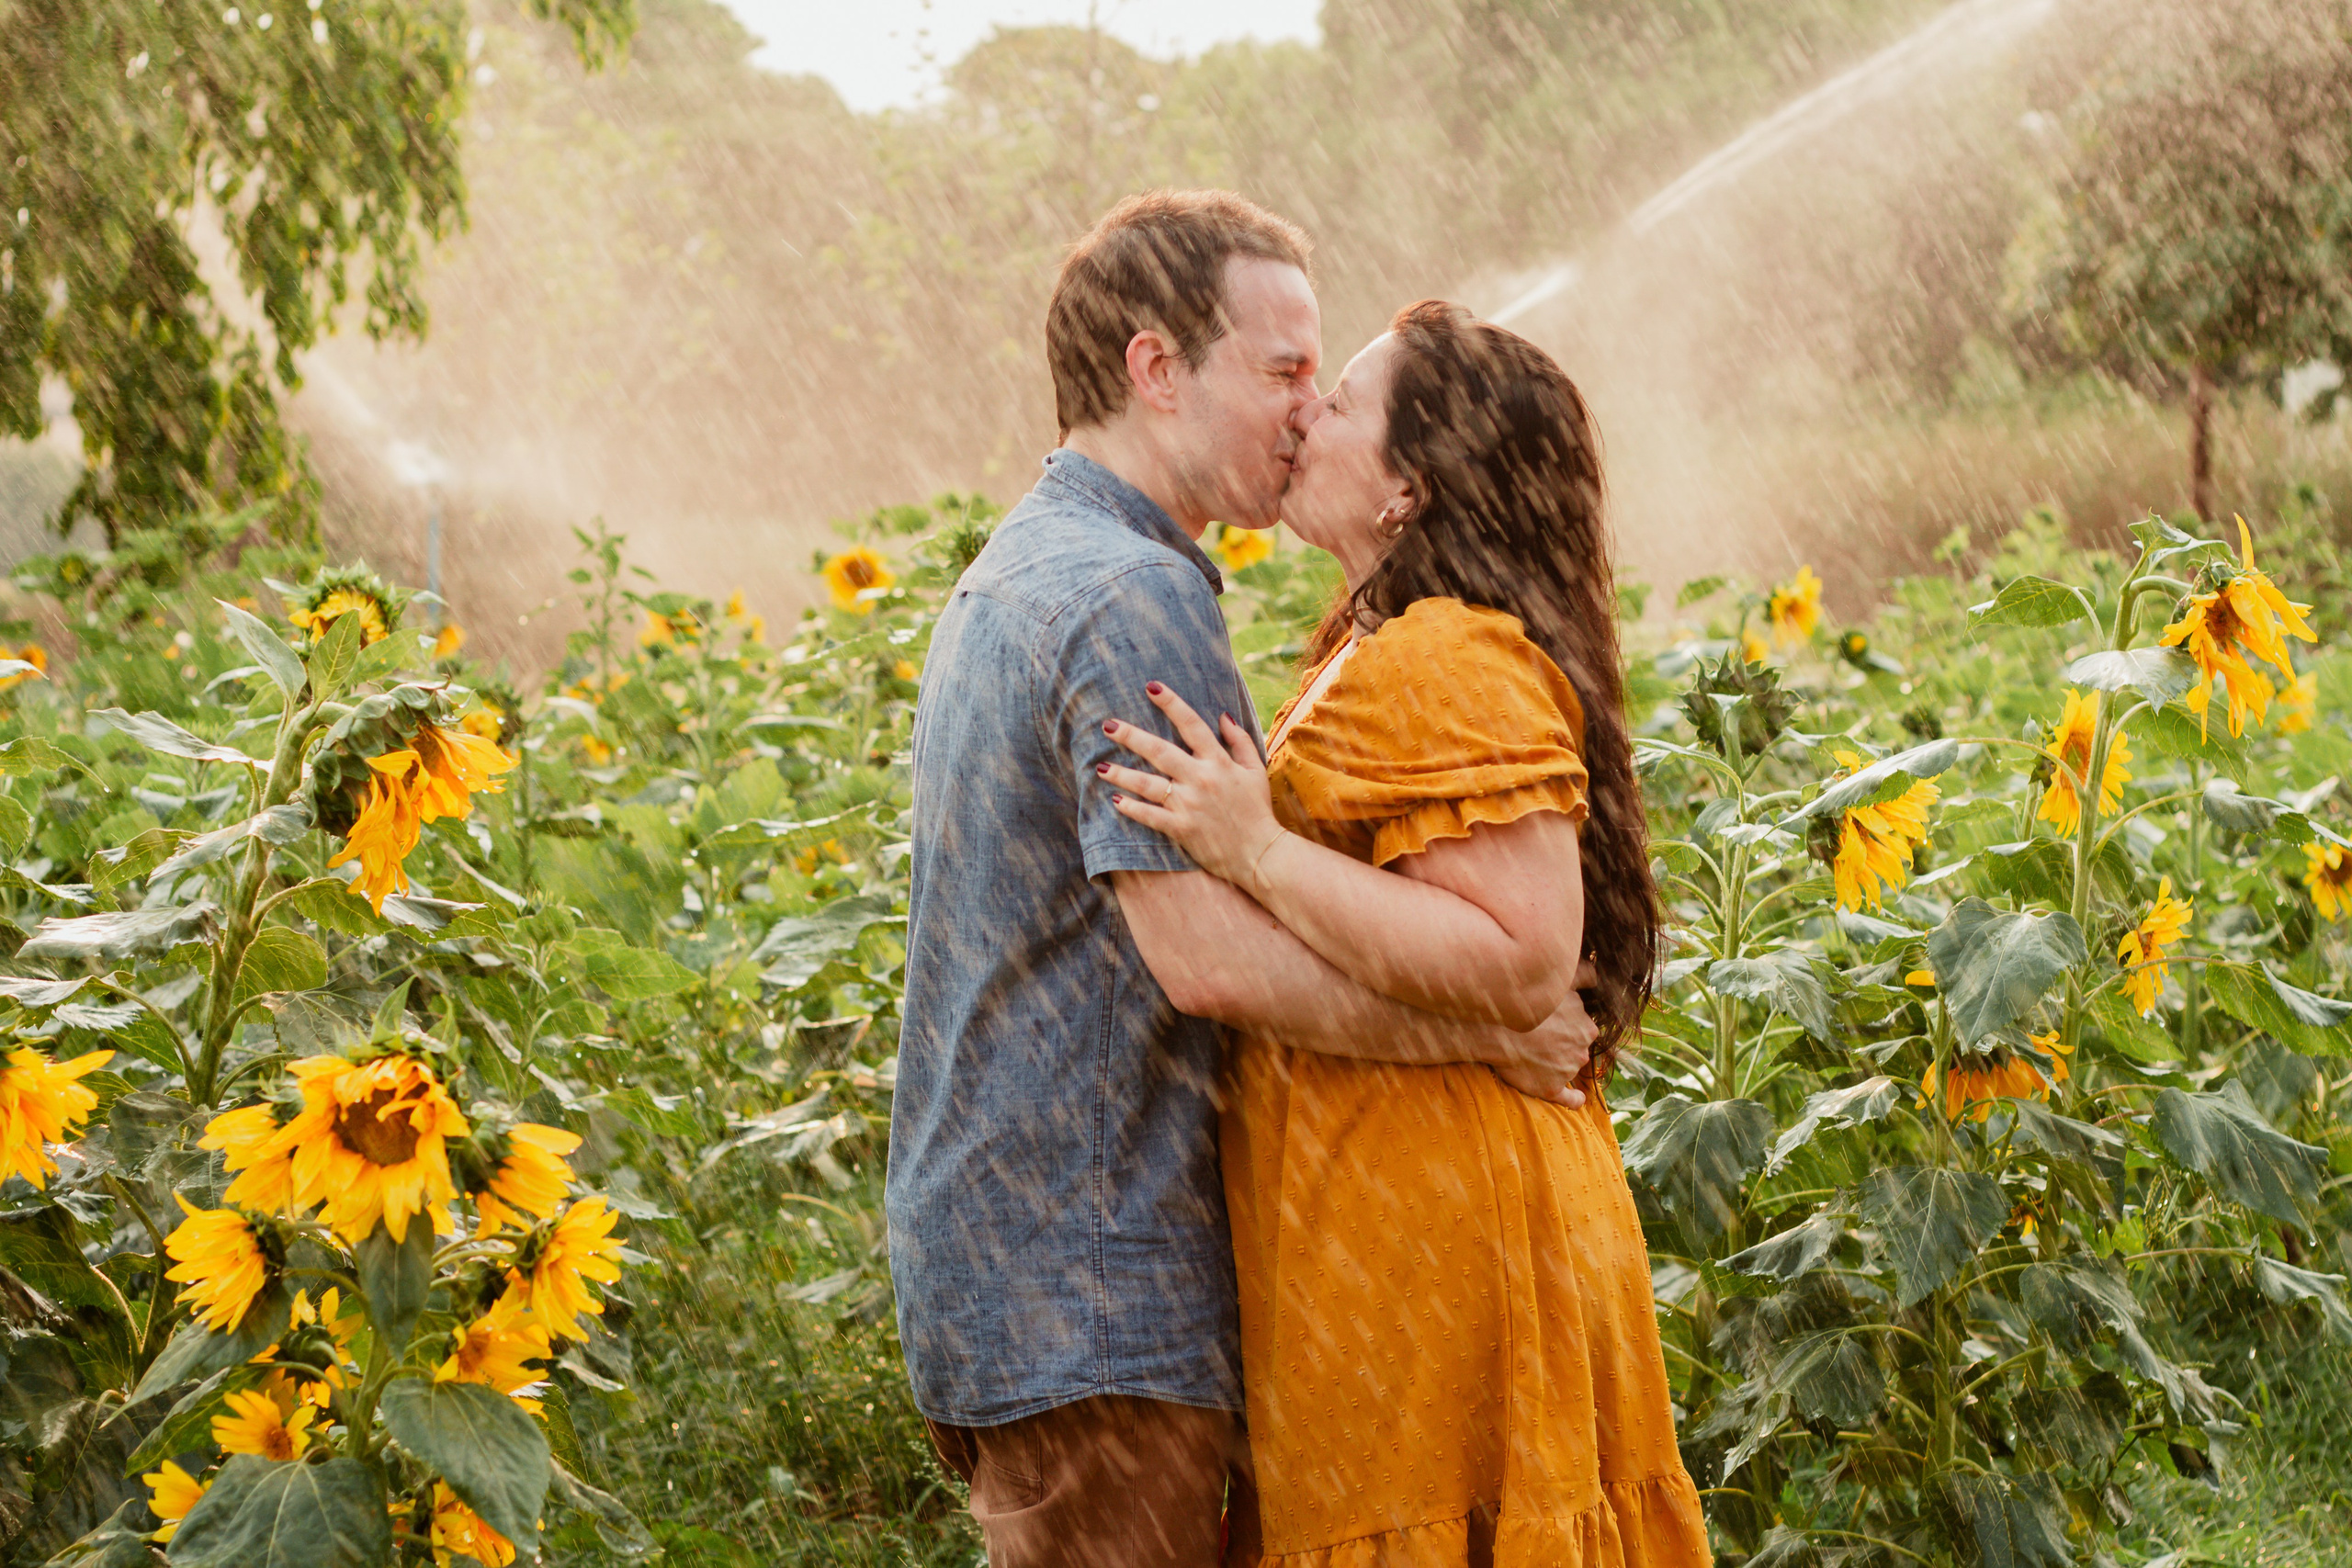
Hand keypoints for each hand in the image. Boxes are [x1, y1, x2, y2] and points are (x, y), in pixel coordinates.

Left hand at [1103, 683, 1283, 890]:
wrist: (1260, 853)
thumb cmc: (1257, 809)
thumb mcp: (1255, 770)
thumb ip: (1240, 740)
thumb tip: (1222, 715)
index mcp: (1218, 761)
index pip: (1191, 724)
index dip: (1171, 703)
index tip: (1151, 687)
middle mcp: (1200, 778)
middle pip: (1159, 751)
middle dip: (1130, 736)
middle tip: (1107, 726)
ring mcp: (1189, 804)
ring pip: (1147, 784)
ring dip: (1121, 774)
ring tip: (1100, 767)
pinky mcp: (1181, 828)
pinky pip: (1150, 816)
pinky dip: (1132, 808)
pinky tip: (1116, 800)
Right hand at [1487, 959, 1600, 1106]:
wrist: (1496, 1027)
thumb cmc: (1527, 1003)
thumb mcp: (1561, 981)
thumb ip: (1585, 976)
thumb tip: (1599, 975)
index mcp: (1587, 1027)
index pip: (1583, 1029)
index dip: (1568, 1025)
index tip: (1552, 1023)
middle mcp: (1583, 1050)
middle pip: (1578, 1048)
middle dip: (1565, 1045)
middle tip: (1542, 1038)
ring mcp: (1567, 1071)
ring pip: (1570, 1069)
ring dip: (1560, 1065)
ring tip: (1536, 1056)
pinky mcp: (1551, 1089)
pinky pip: (1570, 1099)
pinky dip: (1575, 1099)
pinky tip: (1576, 1097)